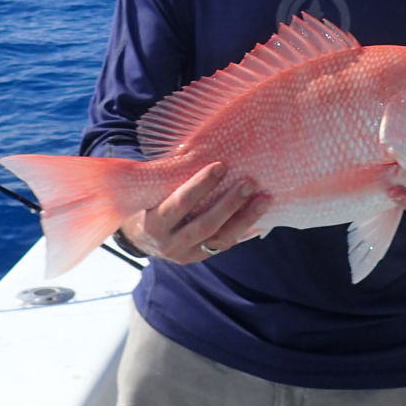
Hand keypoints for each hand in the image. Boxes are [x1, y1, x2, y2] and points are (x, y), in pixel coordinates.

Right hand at [120, 162, 270, 264]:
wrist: (140, 239)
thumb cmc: (148, 204)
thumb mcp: (152, 192)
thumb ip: (169, 175)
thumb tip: (191, 147)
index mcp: (153, 224)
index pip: (180, 203)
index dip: (200, 185)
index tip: (220, 166)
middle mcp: (170, 244)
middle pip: (205, 225)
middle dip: (229, 204)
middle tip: (249, 183)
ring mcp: (187, 254)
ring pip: (220, 239)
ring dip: (245, 218)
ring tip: (264, 199)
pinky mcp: (200, 258)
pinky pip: (225, 245)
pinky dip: (244, 229)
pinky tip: (260, 214)